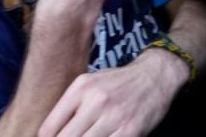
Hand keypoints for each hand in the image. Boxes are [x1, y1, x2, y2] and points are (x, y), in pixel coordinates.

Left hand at [38, 49, 186, 136]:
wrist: (157, 75)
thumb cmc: (119, 82)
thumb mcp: (90, 83)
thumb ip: (68, 106)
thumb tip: (48, 135)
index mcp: (82, 88)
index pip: (49, 129)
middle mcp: (97, 101)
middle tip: (76, 136)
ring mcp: (114, 117)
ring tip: (90, 135)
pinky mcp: (131, 130)